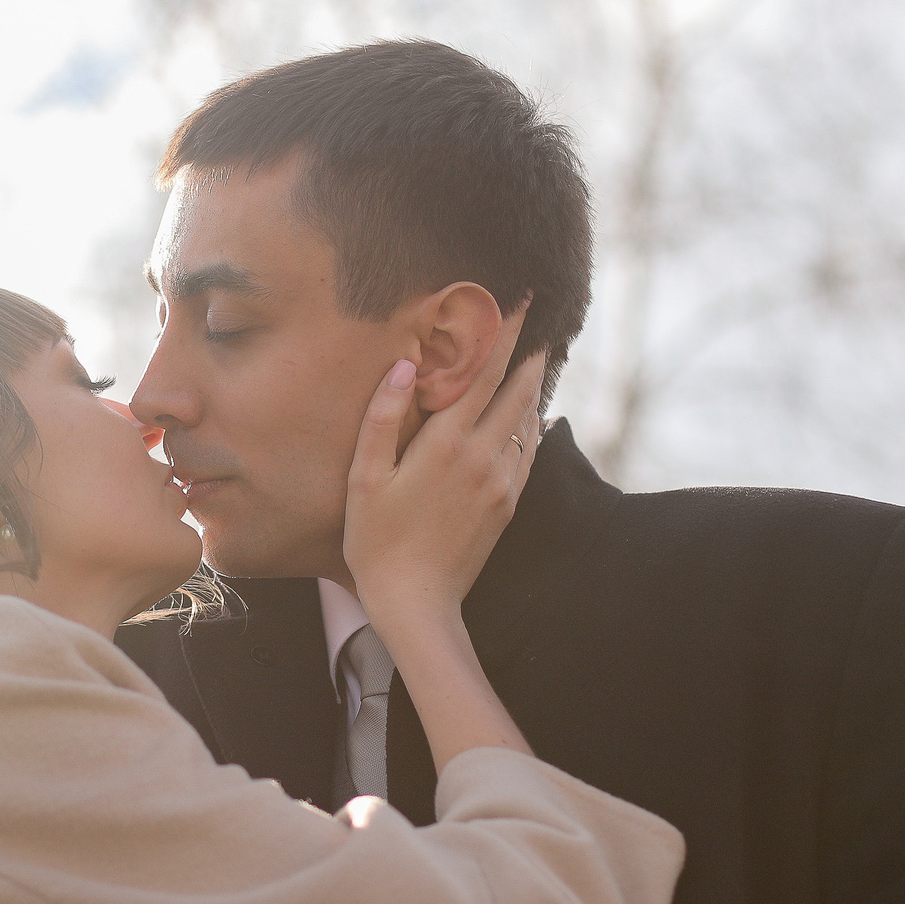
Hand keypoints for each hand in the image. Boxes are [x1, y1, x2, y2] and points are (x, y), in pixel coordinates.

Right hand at [341, 306, 546, 624]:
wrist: (417, 602)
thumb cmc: (376, 540)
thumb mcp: (364, 478)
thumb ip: (382, 418)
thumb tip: (406, 367)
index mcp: (446, 445)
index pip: (484, 373)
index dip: (505, 334)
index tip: (522, 301)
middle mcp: (483, 458)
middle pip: (518, 390)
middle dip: (530, 352)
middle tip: (540, 320)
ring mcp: (502, 482)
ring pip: (528, 420)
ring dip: (533, 386)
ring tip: (537, 358)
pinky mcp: (508, 504)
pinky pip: (529, 451)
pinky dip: (532, 423)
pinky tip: (530, 414)